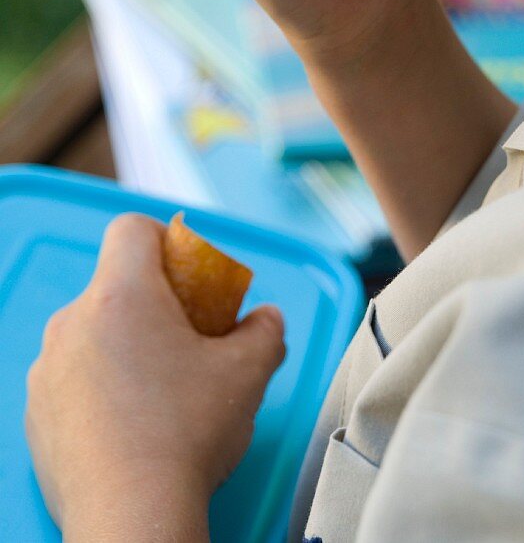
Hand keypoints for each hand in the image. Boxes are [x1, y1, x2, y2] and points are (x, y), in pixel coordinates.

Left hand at [25, 214, 285, 535]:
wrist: (131, 518)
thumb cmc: (186, 435)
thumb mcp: (248, 371)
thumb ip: (265, 330)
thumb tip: (267, 319)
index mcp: (120, 295)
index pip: (130, 228)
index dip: (165, 239)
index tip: (191, 276)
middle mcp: (72, 322)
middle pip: (114, 285)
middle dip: (154, 303)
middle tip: (190, 341)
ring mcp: (48, 370)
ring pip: (93, 332)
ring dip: (126, 345)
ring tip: (164, 390)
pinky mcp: (36, 414)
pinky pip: (73, 378)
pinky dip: (101, 387)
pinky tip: (133, 424)